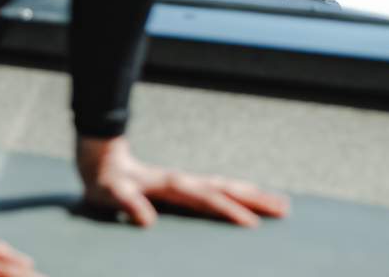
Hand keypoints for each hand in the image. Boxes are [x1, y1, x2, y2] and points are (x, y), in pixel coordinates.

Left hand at [75, 135, 290, 228]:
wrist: (103, 162)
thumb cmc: (106, 182)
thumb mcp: (111, 194)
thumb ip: (127, 204)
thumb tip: (146, 219)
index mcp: (173, 184)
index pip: (208, 200)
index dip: (229, 212)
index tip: (252, 225)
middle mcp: (186, 181)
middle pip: (228, 189)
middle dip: (256, 200)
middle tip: (285, 209)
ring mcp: (189, 182)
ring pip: (228, 188)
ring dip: (254, 195)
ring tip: (281, 204)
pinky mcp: (187, 187)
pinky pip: (220, 191)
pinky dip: (240, 195)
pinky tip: (251, 201)